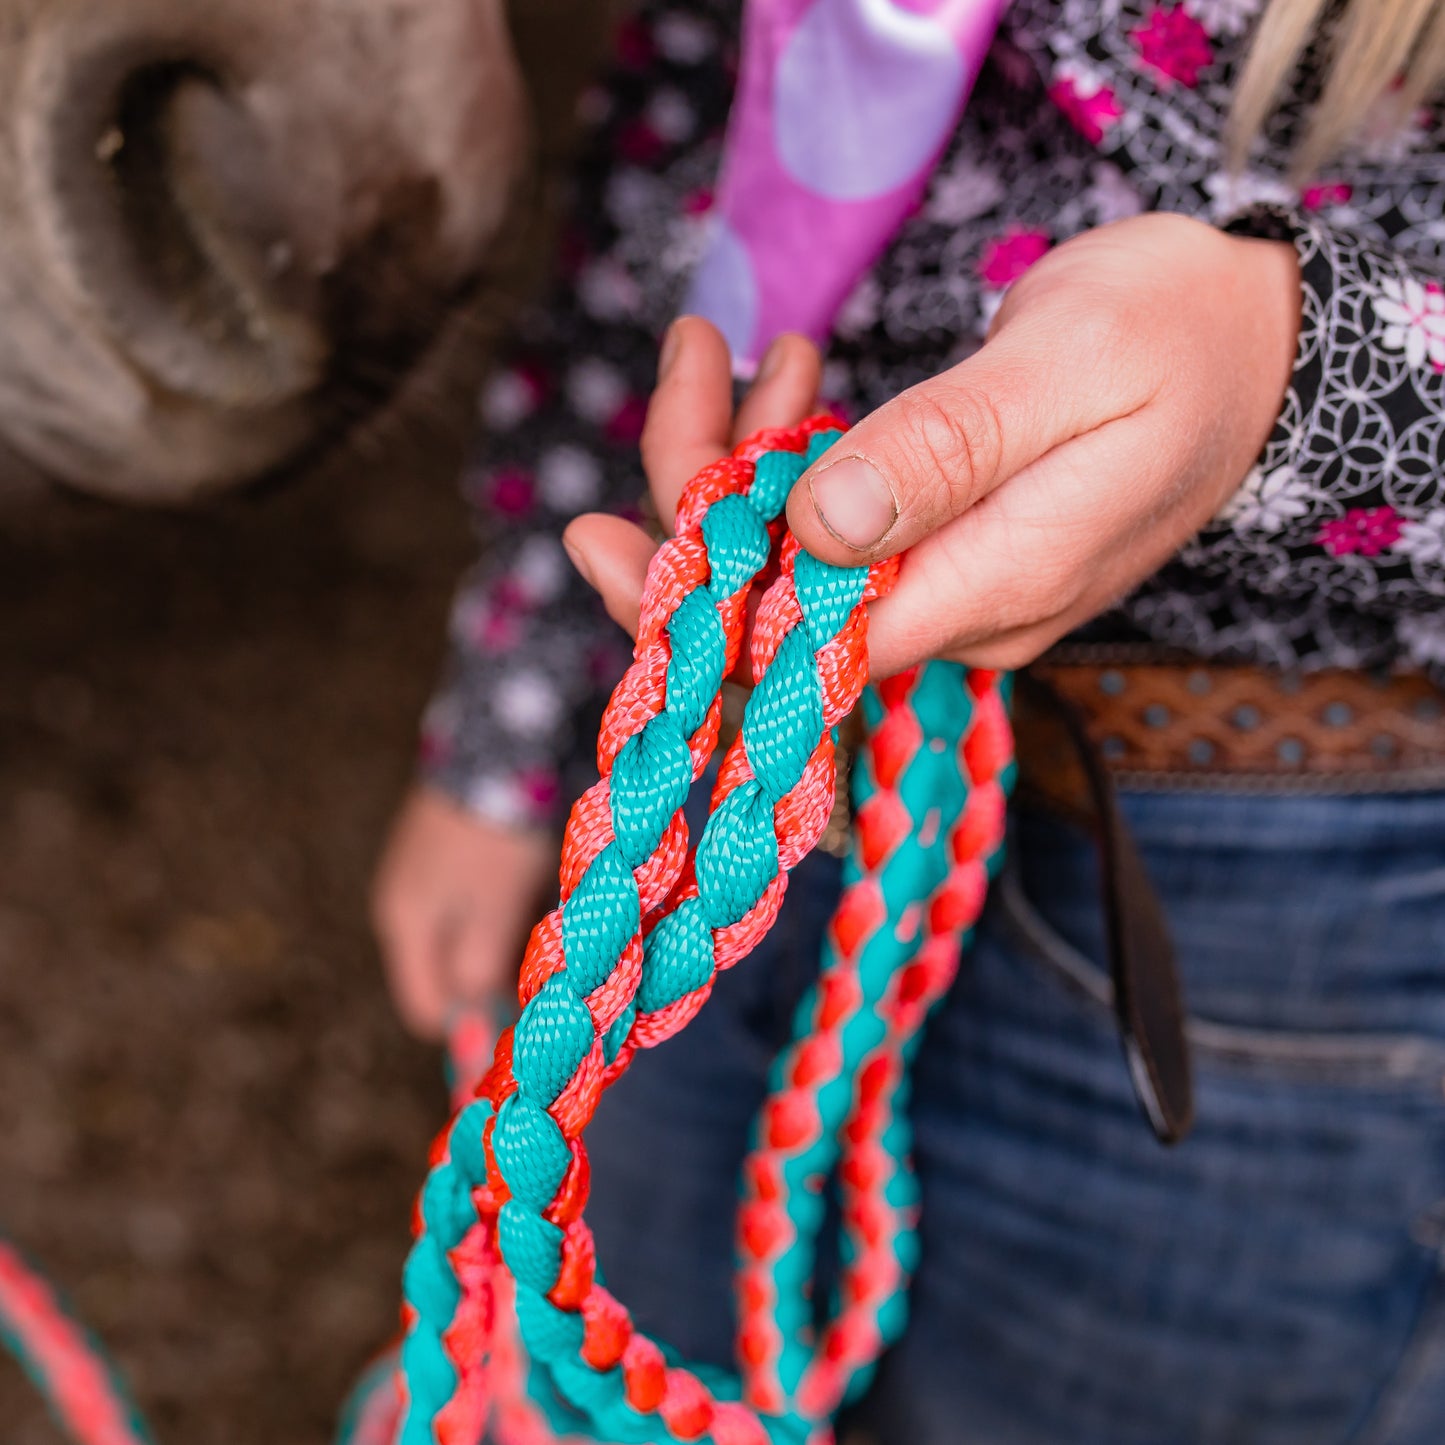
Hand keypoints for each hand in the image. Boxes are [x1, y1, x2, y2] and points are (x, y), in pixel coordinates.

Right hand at [371, 786, 556, 1038]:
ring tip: (545, 920)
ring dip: (505, 943)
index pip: (429, 1010)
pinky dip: (504, 909)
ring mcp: (421, 874)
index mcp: (404, 925)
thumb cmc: (498, 836)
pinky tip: (536, 889)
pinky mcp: (447, 850)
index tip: (526, 1021)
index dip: (475, 1026)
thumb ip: (479, 975)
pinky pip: (472, 903)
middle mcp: (403, 905)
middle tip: (548, 969)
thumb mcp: (494, 913)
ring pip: (464, 939)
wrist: (497, 744)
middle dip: (496, 982)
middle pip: (447, 975)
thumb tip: (472, 1044)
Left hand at [566, 214, 1299, 674]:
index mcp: (994, 591)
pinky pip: (837, 539)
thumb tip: (822, 529)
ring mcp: (955, 598)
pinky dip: (792, 466)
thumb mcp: (1067, 369)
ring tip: (738, 349)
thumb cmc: (1179, 337)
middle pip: (785, 608)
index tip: (608, 533)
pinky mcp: (949, 562)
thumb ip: (947, 452)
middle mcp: (963, 621)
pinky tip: (788, 386)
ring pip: (801, 566)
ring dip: (745, 465)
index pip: (807, 652)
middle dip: (701, 500)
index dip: (695, 609)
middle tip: (691, 360)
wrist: (1257, 347)